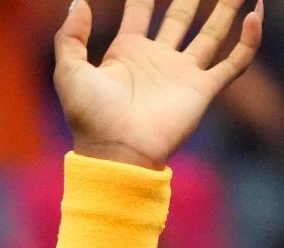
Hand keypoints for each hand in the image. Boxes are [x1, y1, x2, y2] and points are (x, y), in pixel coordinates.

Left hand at [55, 0, 263, 167]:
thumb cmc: (91, 118)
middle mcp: (157, 60)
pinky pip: (234, 62)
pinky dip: (249, 40)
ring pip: (212, 32)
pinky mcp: (202, 90)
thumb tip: (78, 2)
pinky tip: (256, 14)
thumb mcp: (69, 73)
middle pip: (180, 16)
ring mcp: (182, 74)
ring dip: (227, 8)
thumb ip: (70, 37)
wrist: (116, 154)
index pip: (139, 11)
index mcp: (127, 53)